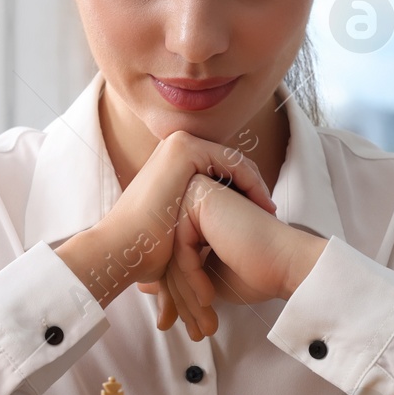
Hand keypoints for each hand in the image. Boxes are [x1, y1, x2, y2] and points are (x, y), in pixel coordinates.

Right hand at [55, 131, 275, 306]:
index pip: (221, 169)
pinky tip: (261, 205)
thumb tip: (211, 233)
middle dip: (253, 187)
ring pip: (234, 161)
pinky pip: (232, 162)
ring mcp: (178, 145)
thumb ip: (197, 217)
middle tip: (270, 212)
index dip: (245, 190)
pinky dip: (250, 182)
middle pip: (229, 163)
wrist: (123, 250)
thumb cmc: (148, 249)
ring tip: (269, 212)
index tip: (262, 215)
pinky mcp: (184, 149)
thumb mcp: (179, 226)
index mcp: (172, 162)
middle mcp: (175, 148)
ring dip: (256, 185)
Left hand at [141, 174, 327, 339]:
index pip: (169, 256)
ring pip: (171, 254)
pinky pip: (181, 249)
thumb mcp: (205, 279)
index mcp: (194, 211)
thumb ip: (176, 277)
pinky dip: (192, 278)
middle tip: (194, 330)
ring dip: (187, 295)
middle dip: (179, 299)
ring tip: (203, 324)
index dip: (175, 294)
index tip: (182, 323)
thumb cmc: (255, 272)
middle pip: (168, 254)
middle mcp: (192, 196)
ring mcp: (196, 193)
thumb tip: (143, 287)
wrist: (287, 266)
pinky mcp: (201, 198)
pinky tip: (208, 297)